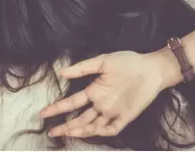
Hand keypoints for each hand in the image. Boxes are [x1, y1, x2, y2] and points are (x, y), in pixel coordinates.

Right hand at [40, 50, 175, 137]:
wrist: (150, 68)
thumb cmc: (127, 62)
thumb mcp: (103, 61)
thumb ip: (83, 67)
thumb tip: (62, 72)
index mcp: (94, 90)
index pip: (72, 102)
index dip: (58, 108)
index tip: (44, 112)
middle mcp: (101, 103)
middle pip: (80, 118)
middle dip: (65, 125)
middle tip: (51, 131)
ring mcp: (112, 111)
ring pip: (93, 126)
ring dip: (80, 130)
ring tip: (66, 133)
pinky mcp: (125, 117)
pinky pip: (112, 128)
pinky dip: (102, 131)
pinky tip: (93, 131)